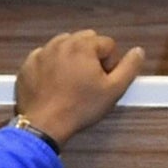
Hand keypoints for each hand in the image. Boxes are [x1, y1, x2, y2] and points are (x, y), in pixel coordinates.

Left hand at [13, 29, 145, 146]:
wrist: (44, 126)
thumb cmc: (79, 109)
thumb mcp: (113, 91)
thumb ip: (129, 68)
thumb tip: (139, 51)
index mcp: (84, 44)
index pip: (107, 45)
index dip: (109, 64)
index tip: (101, 82)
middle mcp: (62, 42)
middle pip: (85, 41)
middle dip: (90, 57)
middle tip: (86, 82)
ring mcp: (42, 53)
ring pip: (64, 47)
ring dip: (70, 59)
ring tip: (70, 83)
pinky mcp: (28, 65)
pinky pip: (45, 58)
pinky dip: (50, 66)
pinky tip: (53, 84)